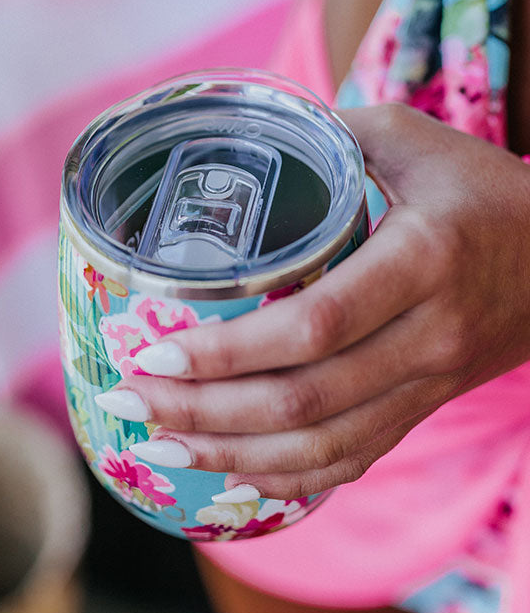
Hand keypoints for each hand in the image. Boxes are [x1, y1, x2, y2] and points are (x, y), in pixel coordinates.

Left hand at [96, 104, 529, 499]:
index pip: (315, 324)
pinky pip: (353, 460)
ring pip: (323, 446)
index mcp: (424, 260)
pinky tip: (231, 470)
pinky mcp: (425, 409)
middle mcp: (429, 336)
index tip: (154, 349)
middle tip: (129, 397)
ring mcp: (430, 385)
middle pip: (305, 400)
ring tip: (158, 441)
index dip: (229, 350)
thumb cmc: (484, 192)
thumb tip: (240, 139)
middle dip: (204, 409)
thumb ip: (331, 137)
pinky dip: (287, 476)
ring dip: (232, 453)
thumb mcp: (415, 141)